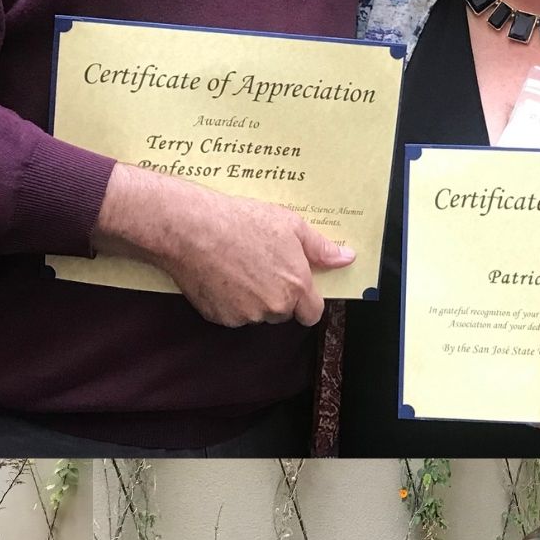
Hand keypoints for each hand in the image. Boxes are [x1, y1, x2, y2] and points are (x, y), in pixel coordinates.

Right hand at [98, 167, 350, 326]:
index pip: (312, 313)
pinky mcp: (219, 318)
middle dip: (278, 296)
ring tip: (239, 265)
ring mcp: (245, 315)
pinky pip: (231, 314)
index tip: (297, 286)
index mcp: (296, 286)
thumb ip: (321, 247)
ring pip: (257, 313)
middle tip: (262, 266)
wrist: (193, 229)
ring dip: (253, 299)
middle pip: (283, 313)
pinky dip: (228, 300)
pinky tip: (221, 274)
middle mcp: (274, 307)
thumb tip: (346, 258)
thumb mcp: (290, 225)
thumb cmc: (242, 221)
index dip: (306, 300)